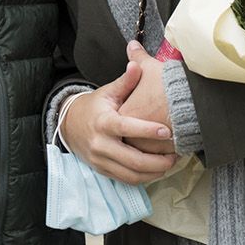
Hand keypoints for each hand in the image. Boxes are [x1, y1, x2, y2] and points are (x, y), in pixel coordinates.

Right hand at [61, 58, 179, 184]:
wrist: (69, 125)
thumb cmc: (94, 106)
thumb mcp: (108, 92)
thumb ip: (125, 82)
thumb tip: (137, 65)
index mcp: (103, 122)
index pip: (126, 128)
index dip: (147, 131)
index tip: (167, 131)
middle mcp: (101, 144)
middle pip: (133, 159)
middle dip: (158, 161)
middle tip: (176, 155)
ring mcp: (100, 160)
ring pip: (132, 174)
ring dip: (154, 172)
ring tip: (170, 163)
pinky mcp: (102, 170)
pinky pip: (126, 180)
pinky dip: (144, 178)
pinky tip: (157, 171)